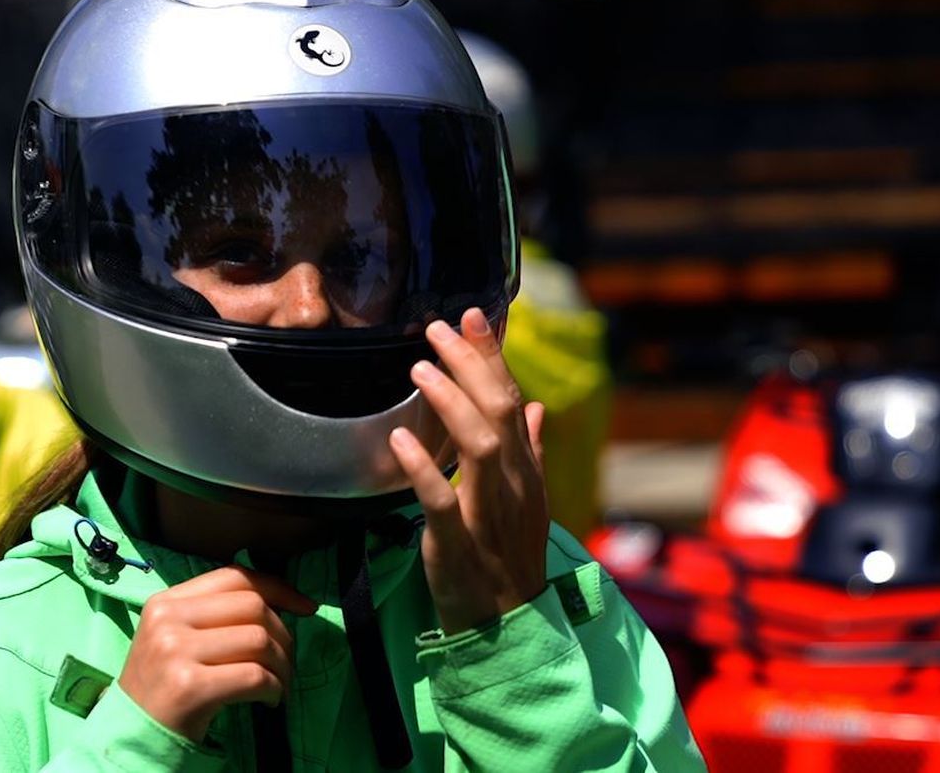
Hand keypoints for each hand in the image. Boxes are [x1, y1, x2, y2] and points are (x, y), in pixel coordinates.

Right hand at [118, 566, 317, 741]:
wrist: (133, 734)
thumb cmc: (164, 686)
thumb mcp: (176, 637)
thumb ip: (214, 614)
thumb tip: (280, 601)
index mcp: (167, 601)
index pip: (234, 577)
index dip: (277, 588)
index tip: (304, 607)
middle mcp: (168, 619)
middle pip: (253, 607)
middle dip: (283, 636)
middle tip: (285, 663)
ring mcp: (176, 651)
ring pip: (260, 641)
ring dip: (282, 667)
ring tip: (278, 685)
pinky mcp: (190, 687)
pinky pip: (255, 676)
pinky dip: (274, 689)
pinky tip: (270, 700)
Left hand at [389, 307, 548, 634]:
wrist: (507, 624)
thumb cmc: (508, 558)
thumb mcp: (526, 500)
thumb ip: (531, 451)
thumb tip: (539, 407)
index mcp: (525, 470)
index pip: (512, 400)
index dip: (492, 356)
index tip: (472, 315)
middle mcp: (513, 484)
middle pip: (498, 411)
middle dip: (470, 364)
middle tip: (437, 328)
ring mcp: (489, 513)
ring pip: (479, 446)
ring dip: (450, 402)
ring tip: (419, 368)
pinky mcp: (458, 543)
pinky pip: (443, 501)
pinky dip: (423, 468)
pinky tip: (400, 439)